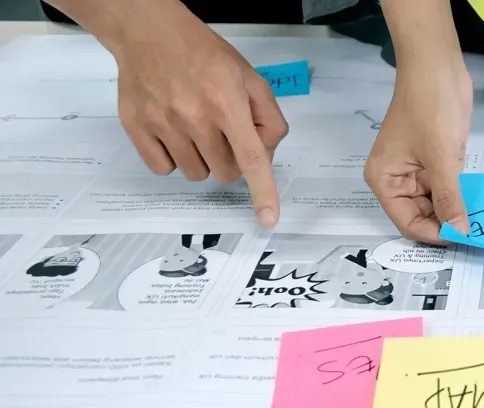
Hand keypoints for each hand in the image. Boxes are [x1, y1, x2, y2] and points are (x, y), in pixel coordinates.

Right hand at [110, 4, 286, 227]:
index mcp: (228, 103)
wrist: (150, 32)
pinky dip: (172, 159)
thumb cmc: (205, 55)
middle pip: (225, 172)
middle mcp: (195, 117)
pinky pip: (163, 169)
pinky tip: (173, 133)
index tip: (268, 220)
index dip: (263, 192)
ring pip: (196, 174)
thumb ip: (268, 118)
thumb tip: (265, 155)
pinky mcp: (136, 128)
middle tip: (223, 134)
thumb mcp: (250, 78)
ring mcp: (163, 123)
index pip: (251, 157)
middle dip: (231, 160)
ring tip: (196, 128)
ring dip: (202, 160)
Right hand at [364, 36, 471, 243]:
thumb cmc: (429, 107)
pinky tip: (481, 206)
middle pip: (422, 216)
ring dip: (457, 212)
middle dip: (447, 225)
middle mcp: (398, 180)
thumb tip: (459, 232)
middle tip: (478, 235)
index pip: (407, 222)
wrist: (438, 66)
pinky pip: (448, 187)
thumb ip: (449, 197)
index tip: (462, 240)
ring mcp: (418, 171)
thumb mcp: (440, 156)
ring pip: (437, 204)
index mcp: (385, 180)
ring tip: (483, 224)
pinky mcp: (437, 161)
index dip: (433, 234)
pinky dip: (462, 196)